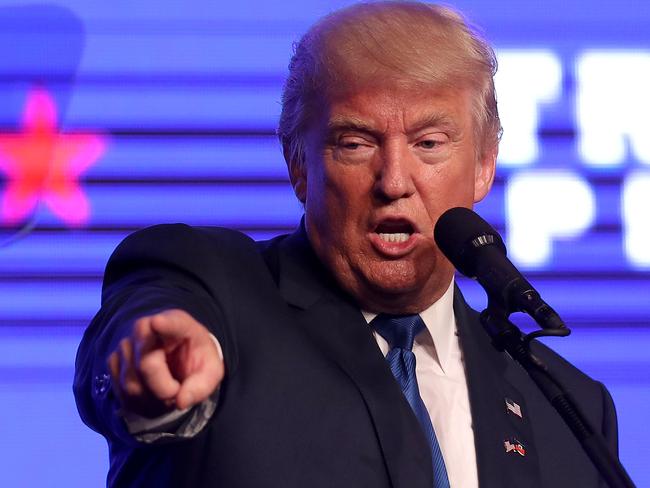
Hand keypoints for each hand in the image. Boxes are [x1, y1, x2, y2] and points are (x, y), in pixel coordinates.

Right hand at [108, 309, 223, 417]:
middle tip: (176, 392)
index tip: (157, 322)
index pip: (171, 322)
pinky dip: (138, 402)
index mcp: (179, 323)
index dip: (164, 324)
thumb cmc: (197, 360)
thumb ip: (201, 386)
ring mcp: (127, 343)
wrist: (180, 359)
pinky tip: (151, 395)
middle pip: (146, 364)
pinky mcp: (115, 360)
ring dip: (151, 399)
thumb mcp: (211, 372)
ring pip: (131, 383)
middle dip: (162, 388)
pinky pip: (121, 391)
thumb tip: (181, 401)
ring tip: (166, 393)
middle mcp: (147, 328)